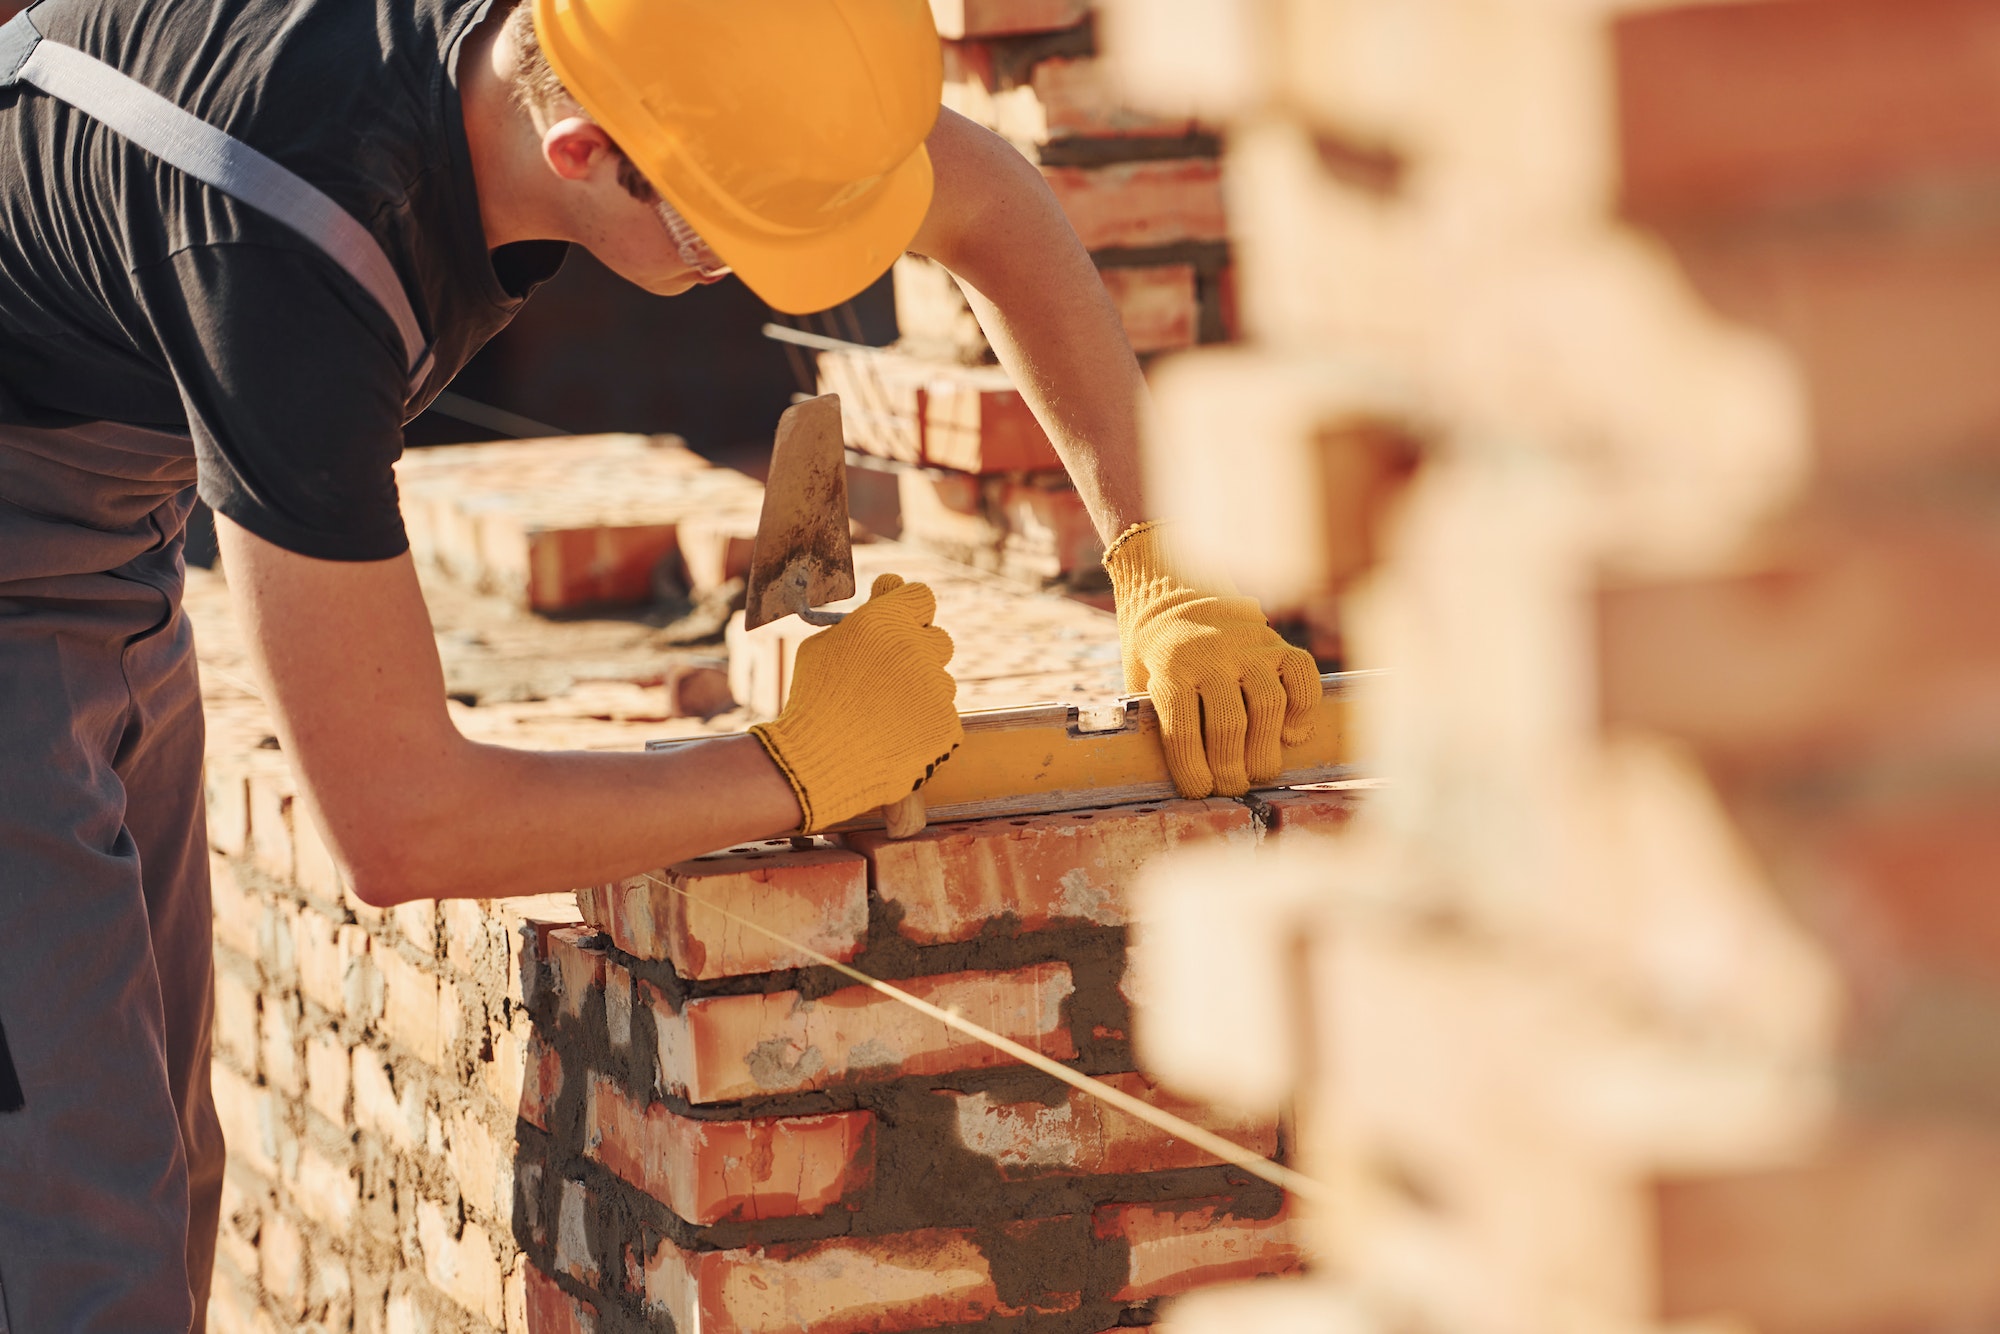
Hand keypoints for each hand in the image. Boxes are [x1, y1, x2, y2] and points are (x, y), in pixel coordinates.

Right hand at [749, 574, 962, 831]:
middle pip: (939, 639)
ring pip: (941, 682)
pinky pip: (942, 717)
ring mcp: (937, 689)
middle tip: (890, 674)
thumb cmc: (813, 699)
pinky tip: (892, 736)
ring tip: (882, 715)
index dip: (908, 611)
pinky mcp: (947, 724)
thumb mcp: (823, 646)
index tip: (897, 624)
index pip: (921, 597)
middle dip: (919, 652)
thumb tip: (889, 587)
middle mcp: (917, 649)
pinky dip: (923, 725)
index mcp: (886, 621)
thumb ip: (862, 615)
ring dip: (920, 693)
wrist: (818, 761)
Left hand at [1105, 522, 1321, 797]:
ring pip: (1268, 705)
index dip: (1192, 770)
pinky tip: (1290, 733)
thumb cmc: (1154, 652)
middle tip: (1232, 787)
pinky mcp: (1276, 641)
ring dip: (1266, 749)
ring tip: (1260, 770)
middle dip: (1232, 769)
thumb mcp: (1140, 681)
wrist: (1173, 591)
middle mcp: (1211, 653)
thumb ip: (1159, 719)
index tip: (1199, 791)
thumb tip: (1190, 777)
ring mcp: (1248, 645)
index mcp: (1170, 666)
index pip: (1182, 730)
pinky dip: (1302, 709)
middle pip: (1229, 724)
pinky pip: (1300, 676)